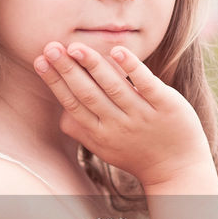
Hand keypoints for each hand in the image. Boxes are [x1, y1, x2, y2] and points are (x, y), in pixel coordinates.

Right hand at [33, 40, 210, 185]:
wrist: (177, 171)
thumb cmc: (137, 154)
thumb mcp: (105, 149)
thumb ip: (83, 131)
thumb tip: (60, 115)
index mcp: (99, 133)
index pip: (72, 103)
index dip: (55, 81)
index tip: (40, 60)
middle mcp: (117, 125)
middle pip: (87, 93)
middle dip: (67, 69)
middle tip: (50, 47)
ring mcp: (142, 115)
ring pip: (113, 87)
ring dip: (93, 65)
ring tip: (76, 47)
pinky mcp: (166, 106)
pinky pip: (146, 84)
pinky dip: (132, 68)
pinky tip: (118, 50)